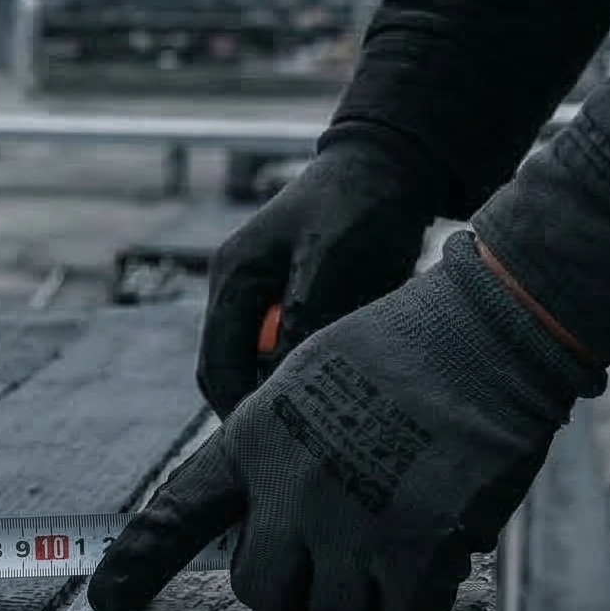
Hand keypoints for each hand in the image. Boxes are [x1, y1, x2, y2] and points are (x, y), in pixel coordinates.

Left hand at [92, 233, 603, 610]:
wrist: (487, 331)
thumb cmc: (409, 349)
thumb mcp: (310, 376)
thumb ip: (280, 450)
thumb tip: (268, 518)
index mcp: (256, 438)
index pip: (179, 510)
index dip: (138, 563)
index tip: (104, 602)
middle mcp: (289, 486)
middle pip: (262, 591)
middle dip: (298, 584)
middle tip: (341, 552)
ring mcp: (348, 520)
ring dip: (367, 590)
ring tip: (402, 528)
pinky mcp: (411, 546)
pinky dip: (421, 592)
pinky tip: (441, 540)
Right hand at [200, 135, 444, 417]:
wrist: (393, 164)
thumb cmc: (357, 202)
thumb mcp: (329, 256)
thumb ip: (303, 314)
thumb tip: (283, 378)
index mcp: (233, 277)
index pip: (216, 365)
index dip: (237, 410)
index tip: (271, 446)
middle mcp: (242, 292)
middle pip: (235, 371)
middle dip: (262, 407)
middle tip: (303, 445)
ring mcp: (269, 297)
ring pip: (268, 366)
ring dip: (292, 389)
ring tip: (331, 419)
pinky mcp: (301, 302)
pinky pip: (299, 351)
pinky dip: (317, 370)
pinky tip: (348, 384)